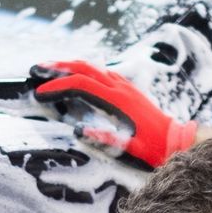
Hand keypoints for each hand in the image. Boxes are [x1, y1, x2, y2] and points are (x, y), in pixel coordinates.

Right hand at [28, 60, 198, 167]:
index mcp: (118, 100)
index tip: (40, 92)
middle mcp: (120, 87)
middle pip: (85, 67)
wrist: (175, 139)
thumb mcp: (128, 147)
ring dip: (70, 65)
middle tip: (36, 69)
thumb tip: (77, 130)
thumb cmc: (152, 146)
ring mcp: (124, 85)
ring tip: (50, 68)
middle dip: (58, 66)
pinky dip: (84, 70)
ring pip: (93, 66)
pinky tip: (75, 74)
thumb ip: (104, 138)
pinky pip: (102, 72)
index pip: (81, 85)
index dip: (58, 86)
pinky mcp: (127, 88)